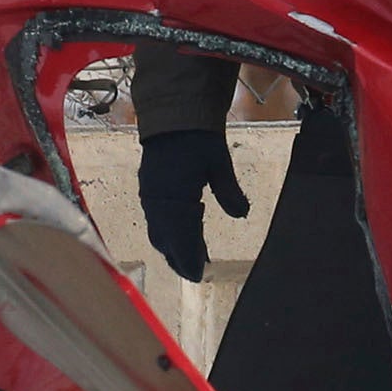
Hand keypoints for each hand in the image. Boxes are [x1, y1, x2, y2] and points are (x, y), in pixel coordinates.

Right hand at [138, 128, 246, 280]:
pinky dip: (168, 230)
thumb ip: (229, 191)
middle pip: (166, 239)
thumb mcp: (219, 163)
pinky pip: (156, 217)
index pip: (181, 236)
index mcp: (174, 196)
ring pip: (159, 230)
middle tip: (196, 271)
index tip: (198, 275)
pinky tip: (184, 230)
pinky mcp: (149, 187)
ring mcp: (150, 194)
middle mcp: (157, 199)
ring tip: (192, 256)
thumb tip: (242, 214)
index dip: (188, 258)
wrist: (174, 115)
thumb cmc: (199, 138)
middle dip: (179, 257)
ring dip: (173, 245)